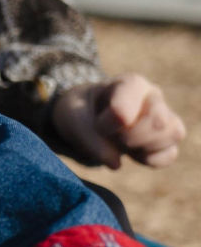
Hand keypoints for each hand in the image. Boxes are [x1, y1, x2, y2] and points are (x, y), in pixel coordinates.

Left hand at [52, 75, 184, 168]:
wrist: (87, 115)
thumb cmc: (82, 111)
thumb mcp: (73, 119)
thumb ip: (89, 139)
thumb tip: (116, 163)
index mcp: (129, 83)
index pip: (123, 112)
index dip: (107, 126)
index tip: (98, 124)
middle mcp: (153, 95)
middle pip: (158, 122)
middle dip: (129, 139)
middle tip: (113, 136)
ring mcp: (165, 114)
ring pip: (172, 134)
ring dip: (143, 148)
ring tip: (124, 143)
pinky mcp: (168, 137)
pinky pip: (170, 153)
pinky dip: (151, 160)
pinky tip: (135, 152)